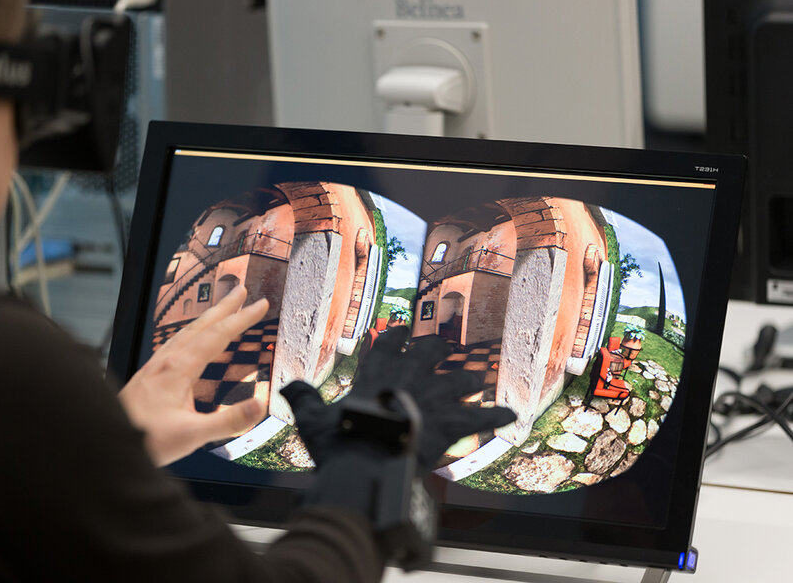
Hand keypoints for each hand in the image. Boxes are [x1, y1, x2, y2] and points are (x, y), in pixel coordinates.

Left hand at [119, 285, 268, 466]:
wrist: (102, 442)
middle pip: (201, 325)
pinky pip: (174, 343)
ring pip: (186, 332)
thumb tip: (259, 405)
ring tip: (221, 308)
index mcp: (179, 369)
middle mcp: (166, 361)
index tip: (260, 305)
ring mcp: (155, 366)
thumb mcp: (192, 435)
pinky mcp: (148, 376)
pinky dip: (190, 333)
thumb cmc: (144, 439)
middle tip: (242, 290)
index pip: (217, 335)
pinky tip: (189, 341)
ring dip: (207, 317)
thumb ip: (227, 422)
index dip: (241, 318)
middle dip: (225, 306)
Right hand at [281, 326, 516, 472]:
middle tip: (442, 349)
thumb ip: (302, 397)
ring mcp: (434, 398)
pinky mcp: (453, 423)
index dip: (395, 335)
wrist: (368, 468)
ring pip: (461, 379)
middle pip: (431, 352)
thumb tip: (286, 385)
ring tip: (475, 379)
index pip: (388, 343)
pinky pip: (482, 418)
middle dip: (437, 350)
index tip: (400, 327)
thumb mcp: (312, 419)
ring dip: (468, 380)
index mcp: (377, 372)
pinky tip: (510, 416)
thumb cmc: (339, 444)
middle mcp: (410, 377)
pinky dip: (496, 417)